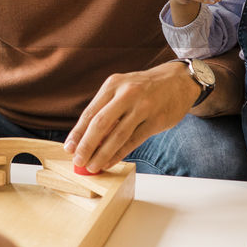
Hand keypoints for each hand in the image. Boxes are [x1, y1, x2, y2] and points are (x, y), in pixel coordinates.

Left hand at [62, 62, 198, 172]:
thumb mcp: (122, 88)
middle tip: (78, 161)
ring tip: (93, 166)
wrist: (178, 81)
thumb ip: (106, 109)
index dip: (78, 133)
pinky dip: (119, 154)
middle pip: (100, 124)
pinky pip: (133, 141)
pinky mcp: (156, 120)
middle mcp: (127, 94)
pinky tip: (110, 162)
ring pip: (117, 135)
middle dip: (86, 146)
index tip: (69, 148)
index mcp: (113, 84)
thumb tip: (86, 138)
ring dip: (102, 154)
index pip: (90, 112)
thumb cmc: (144, 88)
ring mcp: (143, 107)